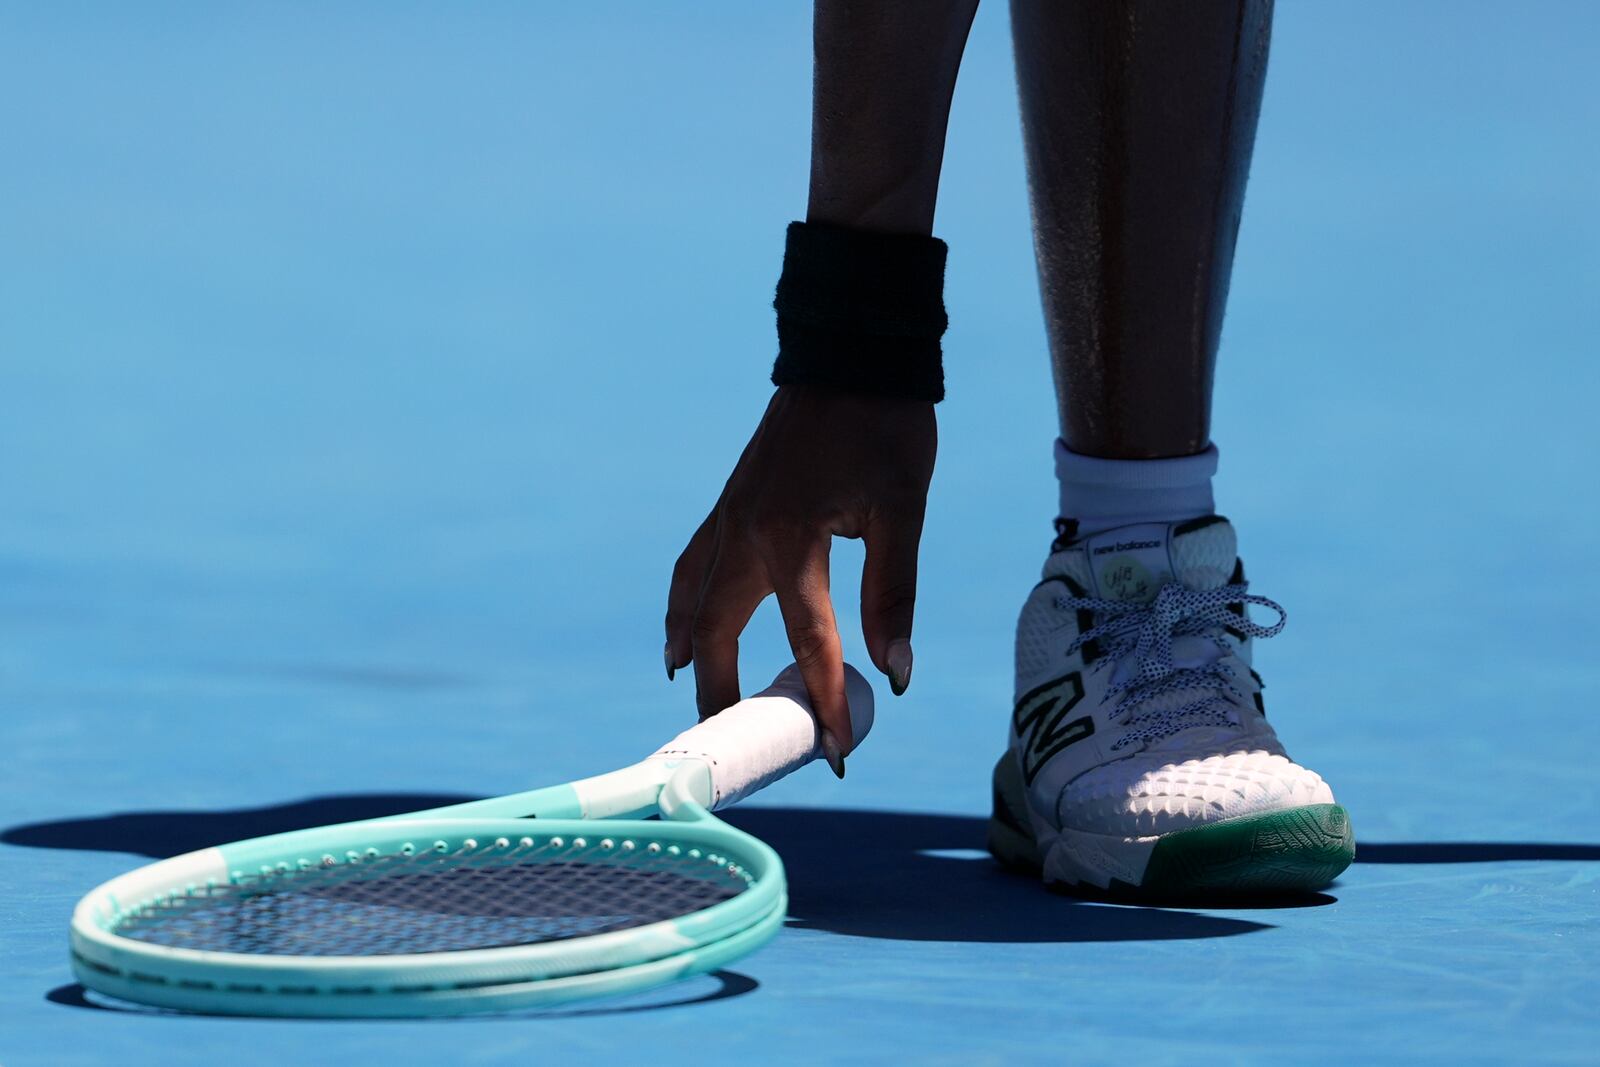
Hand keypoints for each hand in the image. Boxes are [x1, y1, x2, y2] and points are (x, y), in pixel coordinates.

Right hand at [665, 384, 935, 772]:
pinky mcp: (729, 504)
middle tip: (746, 747)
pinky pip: (691, 569)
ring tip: (702, 704)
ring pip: (692, 604)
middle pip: (719, 637)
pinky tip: (683, 632)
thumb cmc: (884, 426)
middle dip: (729, 697)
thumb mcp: (902, 509)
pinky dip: (684, 609)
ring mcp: (728, 517)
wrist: (851, 352)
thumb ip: (893, 594)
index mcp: (789, 538)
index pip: (808, 643)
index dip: (823, 702)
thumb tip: (895, 674)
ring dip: (695, 658)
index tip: (838, 754)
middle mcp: (743, 533)